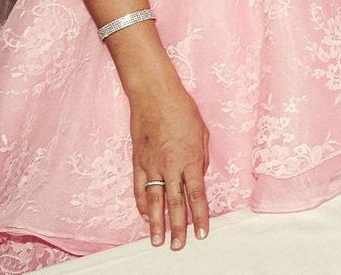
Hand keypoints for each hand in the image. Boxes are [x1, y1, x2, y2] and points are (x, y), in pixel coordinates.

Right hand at [128, 78, 210, 249]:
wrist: (155, 95)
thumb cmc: (183, 110)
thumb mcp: (203, 134)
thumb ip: (201, 158)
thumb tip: (198, 176)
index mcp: (191, 160)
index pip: (197, 195)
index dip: (199, 216)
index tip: (201, 233)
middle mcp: (171, 166)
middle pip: (175, 204)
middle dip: (178, 227)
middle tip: (178, 246)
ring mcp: (151, 165)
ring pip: (153, 201)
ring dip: (156, 223)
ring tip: (157, 241)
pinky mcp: (137, 161)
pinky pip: (138, 188)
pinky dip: (140, 204)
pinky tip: (144, 216)